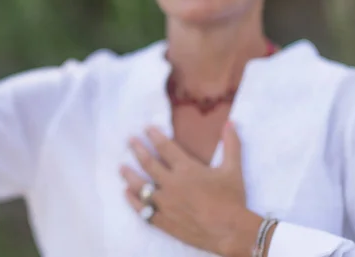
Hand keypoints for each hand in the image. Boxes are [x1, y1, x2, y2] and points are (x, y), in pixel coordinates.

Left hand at [120, 122, 263, 256]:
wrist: (230, 232)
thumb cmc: (232, 199)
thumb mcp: (233, 169)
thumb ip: (231, 145)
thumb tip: (230, 122)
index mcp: (186, 169)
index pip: (165, 147)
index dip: (154, 136)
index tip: (146, 129)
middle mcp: (171, 183)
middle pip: (148, 163)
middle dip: (137, 150)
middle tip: (129, 141)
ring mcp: (164, 203)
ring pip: (140, 186)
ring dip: (129, 175)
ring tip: (121, 167)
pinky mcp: (163, 220)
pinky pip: (142, 209)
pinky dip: (133, 200)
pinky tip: (126, 194)